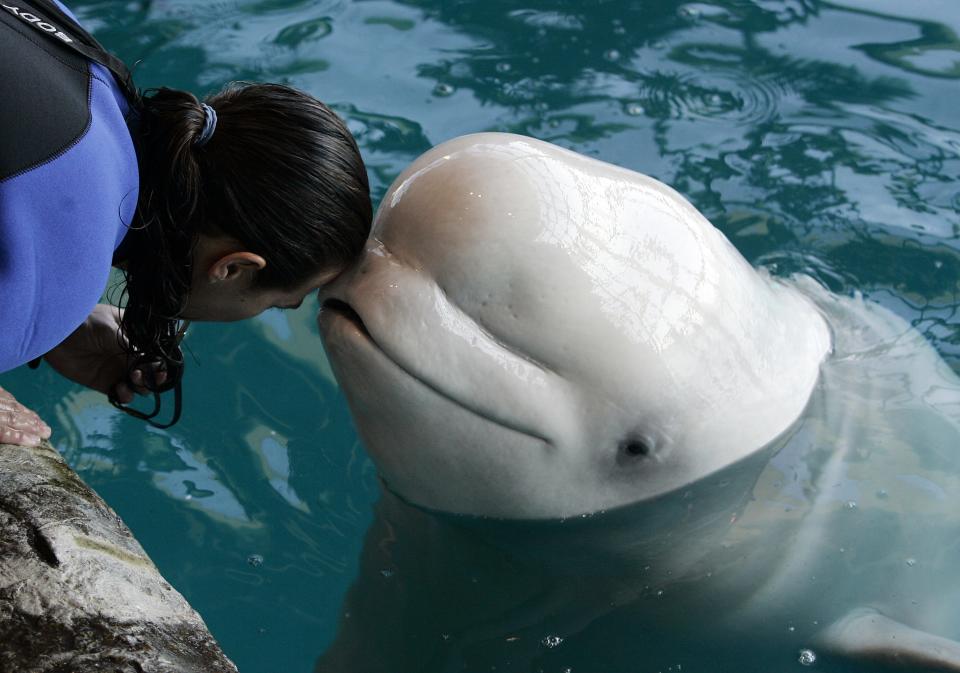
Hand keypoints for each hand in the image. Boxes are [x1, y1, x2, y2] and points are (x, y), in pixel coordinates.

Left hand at [0, 385, 50, 445]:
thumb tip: (13, 435)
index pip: (2, 431)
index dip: (19, 437)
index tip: (35, 442)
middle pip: (12, 418)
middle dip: (31, 426)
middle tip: (47, 433)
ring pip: (14, 407)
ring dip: (31, 417)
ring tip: (44, 425)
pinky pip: (8, 397)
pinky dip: (21, 406)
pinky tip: (29, 412)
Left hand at [42, 304, 166, 403]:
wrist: (53, 334)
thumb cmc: (83, 322)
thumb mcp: (111, 329)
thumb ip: (131, 347)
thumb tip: (152, 363)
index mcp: (135, 336)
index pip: (156, 351)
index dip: (161, 361)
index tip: (160, 367)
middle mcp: (130, 354)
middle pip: (152, 371)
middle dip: (153, 376)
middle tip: (143, 374)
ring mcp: (118, 369)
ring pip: (140, 385)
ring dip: (141, 386)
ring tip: (131, 380)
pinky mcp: (105, 382)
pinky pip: (122, 394)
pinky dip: (126, 396)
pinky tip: (120, 390)